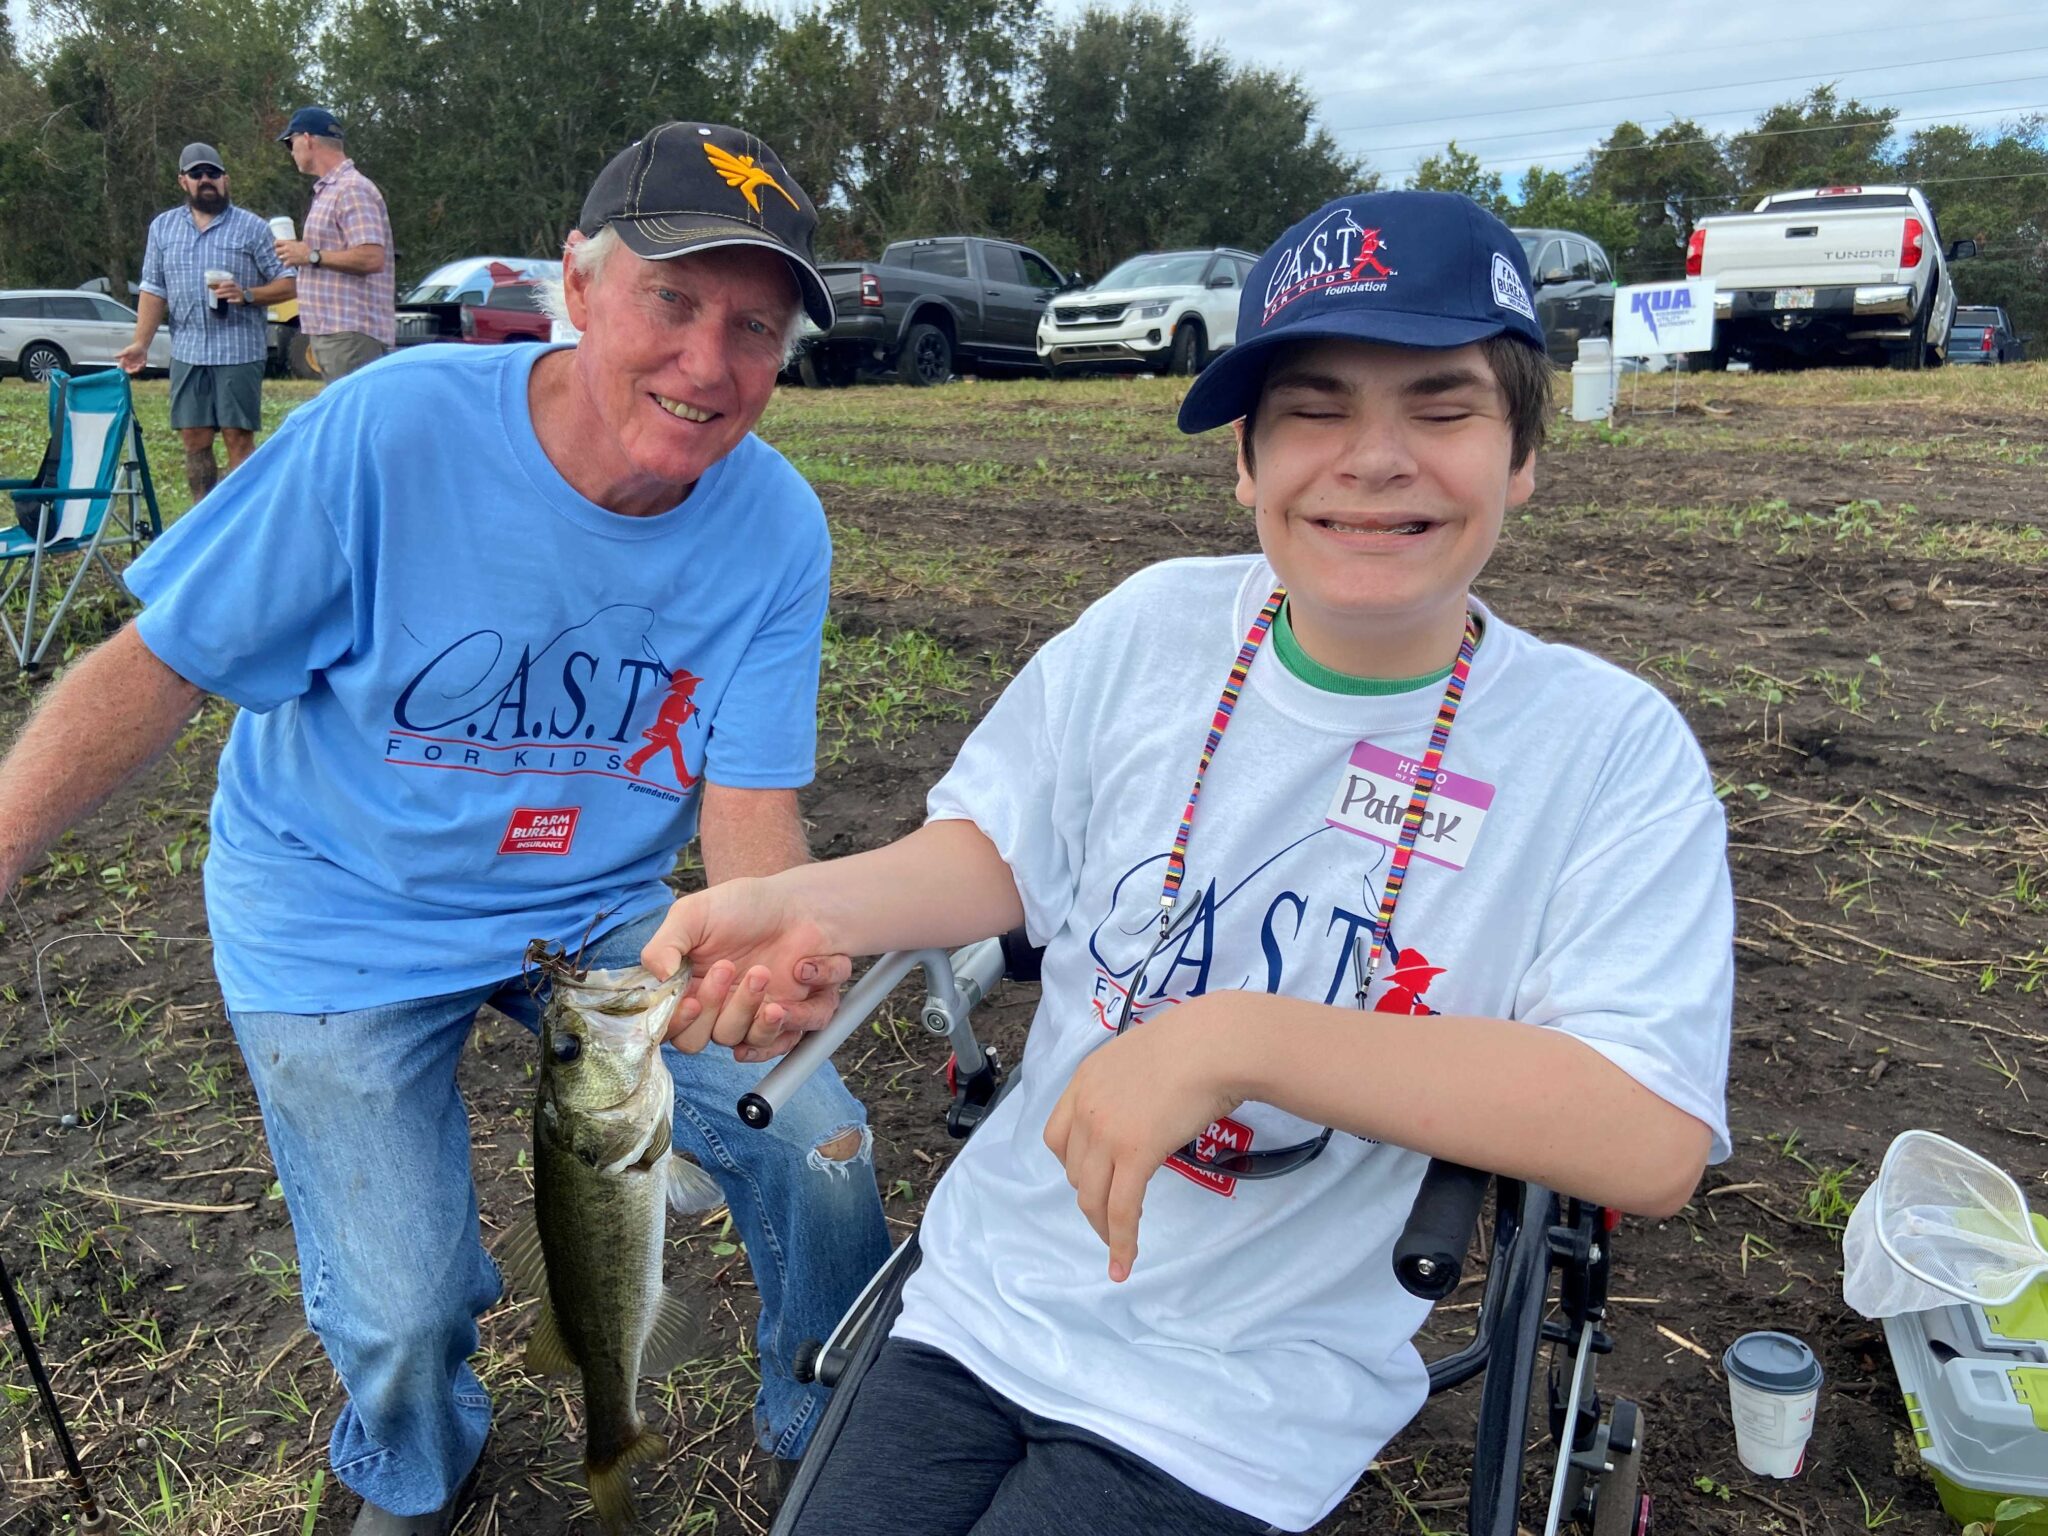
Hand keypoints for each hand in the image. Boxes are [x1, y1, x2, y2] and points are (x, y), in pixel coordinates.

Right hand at [116, 341, 148, 373]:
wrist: (141, 347)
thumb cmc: (133, 348)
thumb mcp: (127, 351)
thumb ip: (121, 354)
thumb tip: (114, 356)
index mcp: (124, 362)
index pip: (121, 369)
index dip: (122, 371)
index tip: (126, 370)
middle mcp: (128, 365)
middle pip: (129, 372)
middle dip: (134, 370)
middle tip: (139, 366)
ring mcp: (134, 366)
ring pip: (136, 371)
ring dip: (140, 367)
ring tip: (142, 362)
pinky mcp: (140, 366)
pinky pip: (141, 369)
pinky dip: (143, 366)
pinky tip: (144, 361)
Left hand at [209, 278, 243, 305]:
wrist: (248, 296)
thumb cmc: (237, 291)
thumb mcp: (233, 287)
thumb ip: (226, 286)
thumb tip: (215, 286)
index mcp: (236, 285)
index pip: (231, 283)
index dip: (226, 283)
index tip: (220, 285)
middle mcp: (238, 289)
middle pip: (230, 289)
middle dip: (222, 290)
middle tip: (215, 292)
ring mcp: (240, 295)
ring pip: (231, 294)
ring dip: (224, 295)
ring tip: (218, 296)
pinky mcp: (240, 300)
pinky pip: (236, 301)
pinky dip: (232, 301)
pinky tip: (228, 301)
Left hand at [275, 238, 310, 266]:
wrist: (311, 256)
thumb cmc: (307, 249)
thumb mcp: (300, 243)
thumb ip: (294, 243)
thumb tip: (292, 244)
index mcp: (288, 243)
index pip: (276, 242)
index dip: (276, 245)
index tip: (277, 246)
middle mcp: (286, 249)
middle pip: (276, 251)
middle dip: (278, 253)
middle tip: (281, 254)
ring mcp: (288, 255)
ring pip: (279, 258)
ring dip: (282, 259)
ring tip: (286, 260)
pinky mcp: (290, 262)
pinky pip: (284, 264)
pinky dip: (286, 265)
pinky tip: (289, 265)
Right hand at [641, 879, 848, 1059]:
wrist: (795, 903)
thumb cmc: (741, 906)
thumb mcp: (693, 914)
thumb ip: (665, 945)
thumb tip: (658, 977)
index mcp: (686, 989)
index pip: (667, 1027)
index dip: (676, 1023)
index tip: (691, 1001)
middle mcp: (715, 1010)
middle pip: (699, 1040)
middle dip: (714, 1008)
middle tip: (728, 967)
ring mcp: (750, 1017)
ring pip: (742, 1039)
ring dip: (749, 1010)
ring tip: (762, 972)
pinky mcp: (786, 1019)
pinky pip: (785, 1041)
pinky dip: (791, 1018)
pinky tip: (789, 991)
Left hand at [1042, 994, 1243, 1282]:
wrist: (1216, 1043)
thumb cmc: (1196, 1042)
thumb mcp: (1145, 1057)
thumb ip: (1131, 1085)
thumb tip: (1145, 1108)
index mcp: (1085, 1080)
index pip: (1057, 1135)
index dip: (1073, 1164)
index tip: (1094, 1177)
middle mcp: (1086, 1106)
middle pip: (1073, 1170)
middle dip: (1091, 1195)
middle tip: (1115, 1210)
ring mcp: (1106, 1131)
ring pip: (1091, 1196)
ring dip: (1103, 1226)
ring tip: (1118, 1244)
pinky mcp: (1134, 1154)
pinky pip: (1121, 1209)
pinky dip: (1121, 1241)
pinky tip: (1124, 1264)